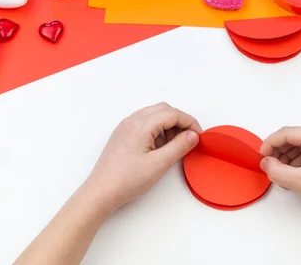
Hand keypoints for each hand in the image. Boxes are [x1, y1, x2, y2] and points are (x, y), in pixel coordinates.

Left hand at [84, 103, 201, 212]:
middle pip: (163, 110)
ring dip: (168, 125)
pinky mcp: (122, 134)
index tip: (199, 136)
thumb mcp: (159, 164)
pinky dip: (157, 129)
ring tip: (174, 146)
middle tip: (189, 139)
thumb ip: (179, 146)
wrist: (101, 191)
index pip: (172, 114)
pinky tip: (159, 147)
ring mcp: (125, 126)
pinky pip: (144, 123)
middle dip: (180, 121)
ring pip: (153, 115)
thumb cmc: (127, 179)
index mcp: (141, 124)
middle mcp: (132, 120)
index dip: (189, 122)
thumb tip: (193, 135)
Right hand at [260, 127, 300, 220]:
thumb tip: (265, 162)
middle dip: (280, 152)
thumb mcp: (300, 181)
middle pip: (295, 138)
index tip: (261, 155)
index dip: (271, 143)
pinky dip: (299, 162)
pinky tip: (292, 175)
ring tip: (280, 173)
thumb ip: (276, 170)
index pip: (289, 133)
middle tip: (269, 165)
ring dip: (288, 158)